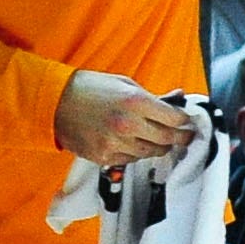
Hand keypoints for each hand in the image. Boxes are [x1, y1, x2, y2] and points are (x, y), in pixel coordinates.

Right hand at [55, 71, 197, 164]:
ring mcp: (116, 143)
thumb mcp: (124, 84)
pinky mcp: (105, 157)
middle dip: (180, 138)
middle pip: (168, 139)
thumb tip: (177, 100)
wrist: (55, 103)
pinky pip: (131, 159)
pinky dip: (136, 152)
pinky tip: (133, 142)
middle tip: (186, 137)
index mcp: (136, 101)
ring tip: (157, 138)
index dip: (185, 121)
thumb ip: (152, 96)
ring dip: (158, 146)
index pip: (174, 118)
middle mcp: (128, 125)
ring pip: (151, 152)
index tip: (189, 123)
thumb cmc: (90, 88)